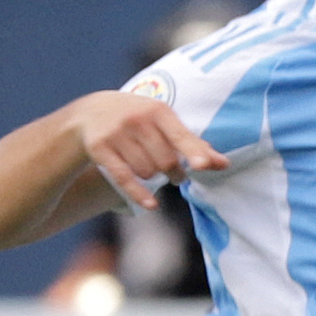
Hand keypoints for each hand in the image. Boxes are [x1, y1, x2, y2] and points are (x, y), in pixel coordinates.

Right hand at [75, 89, 227, 209]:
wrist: (91, 112)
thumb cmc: (139, 119)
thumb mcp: (163, 122)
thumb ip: (192, 143)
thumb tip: (224, 164)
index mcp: (156, 110)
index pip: (179, 135)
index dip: (193, 152)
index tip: (204, 165)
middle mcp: (136, 120)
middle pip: (165, 160)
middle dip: (175, 172)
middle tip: (177, 175)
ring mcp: (116, 134)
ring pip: (146, 171)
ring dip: (154, 178)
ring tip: (153, 170)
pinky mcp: (100, 149)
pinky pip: (124, 177)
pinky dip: (139, 193)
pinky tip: (152, 205)